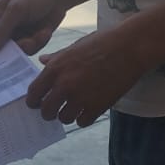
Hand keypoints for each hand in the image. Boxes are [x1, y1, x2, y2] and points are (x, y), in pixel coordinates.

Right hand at [0, 0, 69, 55]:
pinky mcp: (28, 41)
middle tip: (18, 51)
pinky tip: (45, 31)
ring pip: (15, 53)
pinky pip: (29, 51)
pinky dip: (38, 43)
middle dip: (9, 51)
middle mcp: (0, 28)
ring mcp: (14, 35)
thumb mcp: (16, 10)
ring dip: (28, 45)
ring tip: (38, 35)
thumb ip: (1, 30)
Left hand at [27, 26, 144, 125]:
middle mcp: (64, 85)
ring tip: (75, 108)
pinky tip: (89, 110)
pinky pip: (82, 122)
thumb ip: (56, 58)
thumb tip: (42, 61)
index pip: (34, 93)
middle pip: (46, 111)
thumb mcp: (74, 47)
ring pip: (64, 118)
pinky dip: (84, 118)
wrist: (130, 47)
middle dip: (49, 113)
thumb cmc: (103, 43)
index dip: (34, 101)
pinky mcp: (97, 106)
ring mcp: (80, 97)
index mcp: (56, 68)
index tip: (38, 103)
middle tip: (55, 111)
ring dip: (68, 116)